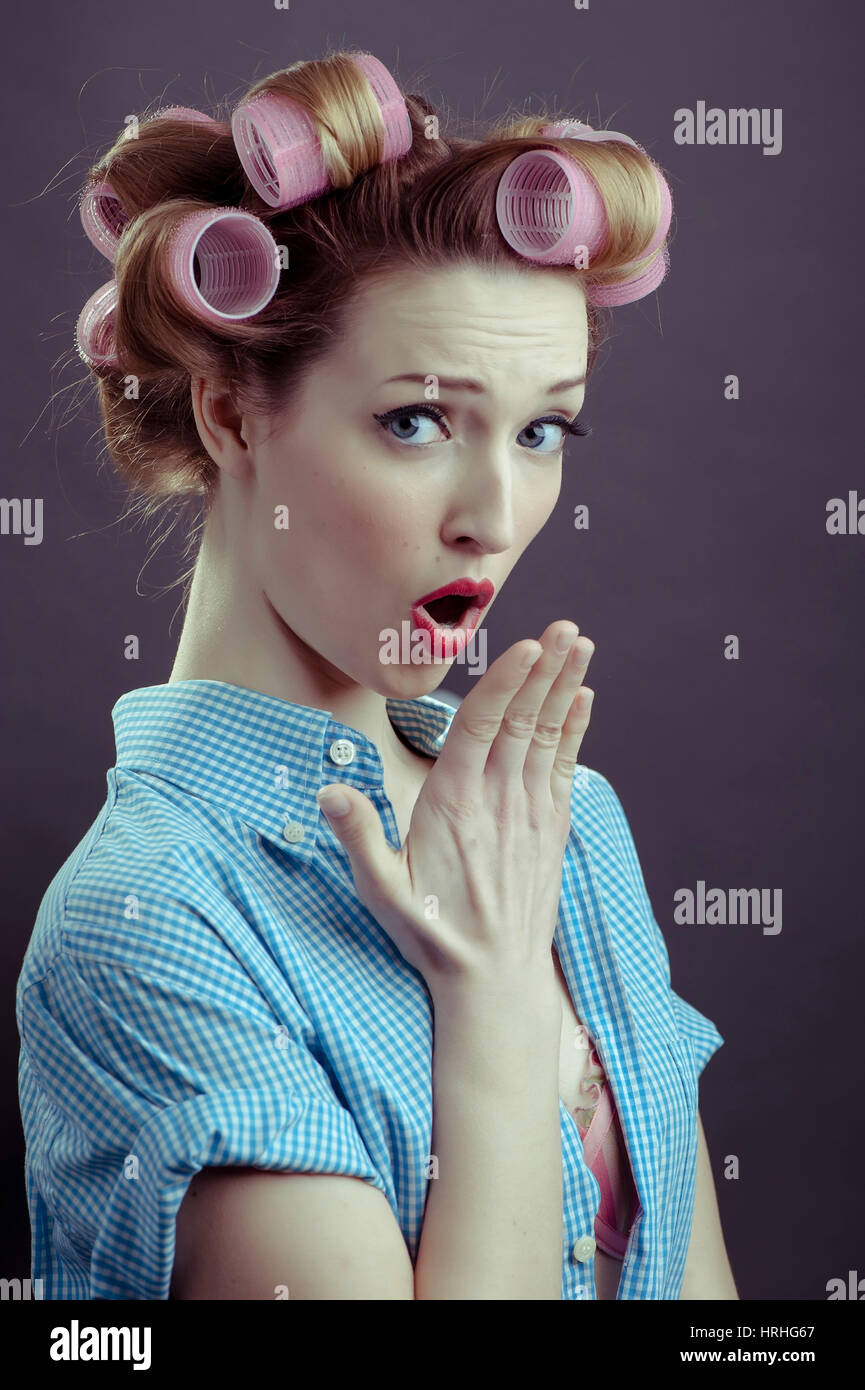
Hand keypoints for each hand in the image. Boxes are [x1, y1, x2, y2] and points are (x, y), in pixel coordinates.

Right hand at [316, 623, 594, 988]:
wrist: (493, 980)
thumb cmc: (431, 933)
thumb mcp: (382, 892)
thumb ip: (357, 838)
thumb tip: (327, 793)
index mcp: (454, 807)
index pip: (483, 730)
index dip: (507, 684)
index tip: (530, 645)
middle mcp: (499, 803)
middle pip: (523, 722)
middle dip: (546, 671)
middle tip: (568, 626)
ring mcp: (530, 814)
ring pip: (548, 737)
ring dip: (564, 687)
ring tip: (581, 644)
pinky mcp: (550, 829)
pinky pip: (564, 766)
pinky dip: (575, 729)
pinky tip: (584, 697)